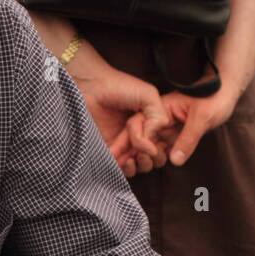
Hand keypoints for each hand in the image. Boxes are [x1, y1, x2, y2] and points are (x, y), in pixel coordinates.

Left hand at [72, 62, 170, 176]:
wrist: (91, 87)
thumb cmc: (119, 87)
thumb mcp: (148, 96)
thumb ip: (158, 118)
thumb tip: (153, 147)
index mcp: (150, 124)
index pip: (163, 143)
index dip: (163, 148)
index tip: (158, 145)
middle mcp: (138, 136)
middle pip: (152, 158)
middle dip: (153, 159)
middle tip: (145, 152)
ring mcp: (122, 144)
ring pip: (137, 166)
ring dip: (139, 166)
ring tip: (134, 157)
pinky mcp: (107, 150)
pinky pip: (118, 167)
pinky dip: (123, 169)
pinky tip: (124, 160)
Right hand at [123, 76, 241, 169]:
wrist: (226, 92)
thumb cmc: (215, 97)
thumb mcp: (202, 118)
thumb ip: (188, 139)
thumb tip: (174, 161)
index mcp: (160, 109)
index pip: (137, 126)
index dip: (132, 142)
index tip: (130, 157)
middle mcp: (159, 119)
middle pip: (137, 137)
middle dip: (128, 152)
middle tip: (125, 166)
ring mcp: (166, 129)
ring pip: (146, 146)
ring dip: (140, 158)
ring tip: (138, 168)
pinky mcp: (174, 137)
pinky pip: (159, 150)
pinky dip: (152, 159)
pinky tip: (146, 166)